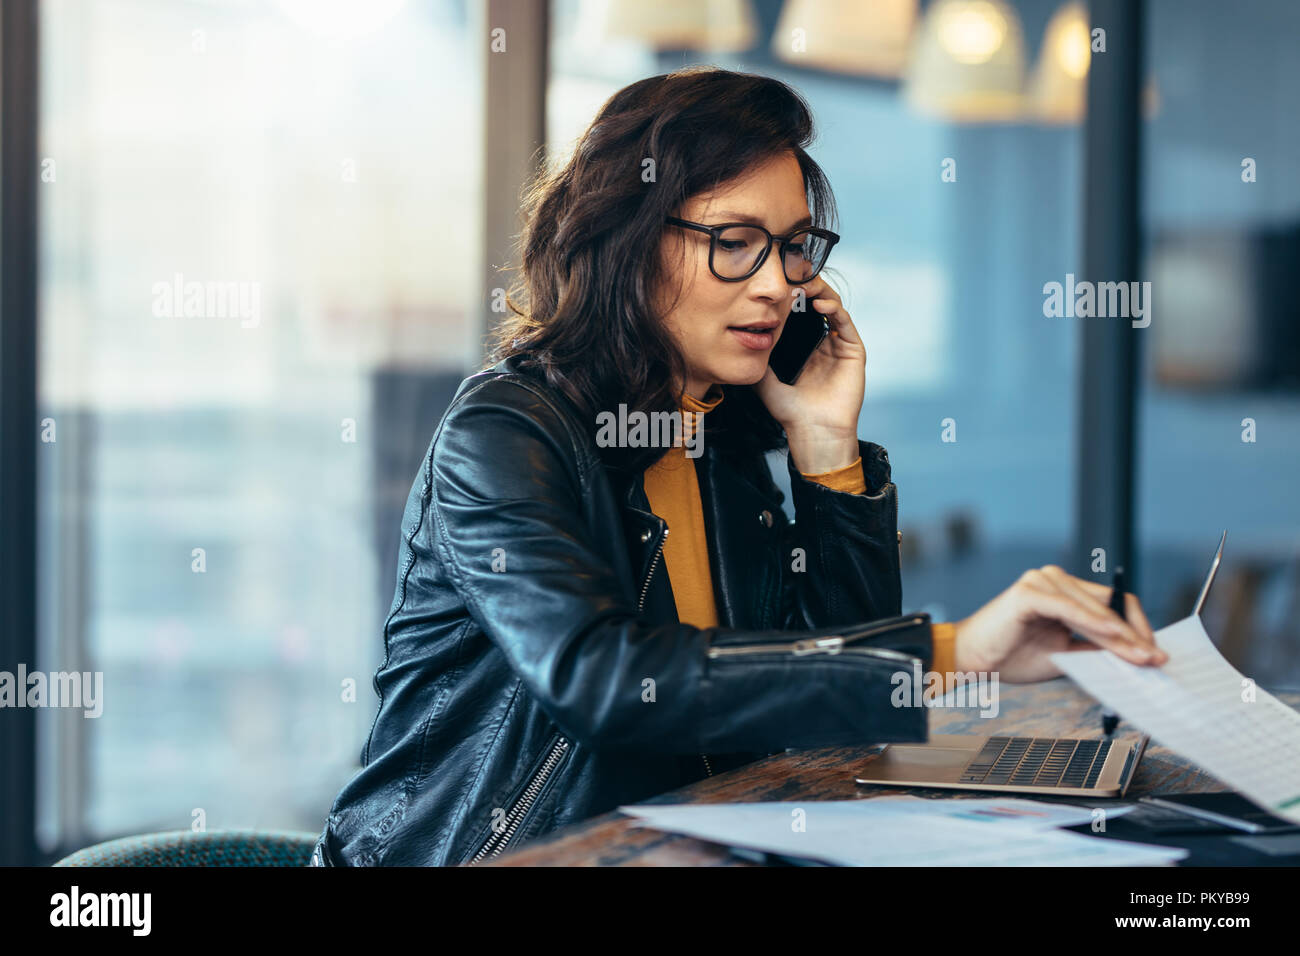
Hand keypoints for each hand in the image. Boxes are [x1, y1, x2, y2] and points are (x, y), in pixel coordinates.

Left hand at [754, 276, 864, 473]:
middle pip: (817, 303)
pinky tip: (820, 304)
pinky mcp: (854, 351)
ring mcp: (840, 345)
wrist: (812, 432)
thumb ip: (756, 357)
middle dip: (806, 286)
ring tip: (804, 283)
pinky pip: (845, 323)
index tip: (777, 282)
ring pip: (833, 307)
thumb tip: (739, 336)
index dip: (790, 295)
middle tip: (791, 275)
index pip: (800, 311)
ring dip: (820, 292)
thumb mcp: (765, 378)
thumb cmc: (790, 411)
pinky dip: (834, 309)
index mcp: (805, 346)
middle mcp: (824, 342)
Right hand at [953, 565, 1166, 682]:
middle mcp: (1054, 579)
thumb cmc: (1008, 655)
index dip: (1136, 628)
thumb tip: (1131, 657)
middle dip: (1135, 635)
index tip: (1152, 654)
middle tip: (1155, 659)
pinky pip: (1070, 609)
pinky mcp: (1029, 593)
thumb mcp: (1063, 655)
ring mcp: (1042, 581)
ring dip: (1121, 635)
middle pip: (1110, 604)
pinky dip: (1095, 623)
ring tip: (1140, 656)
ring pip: (1095, 609)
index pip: (1112, 604)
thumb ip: (1093, 649)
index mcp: (1062, 591)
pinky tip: (1114, 637)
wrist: (969, 659)